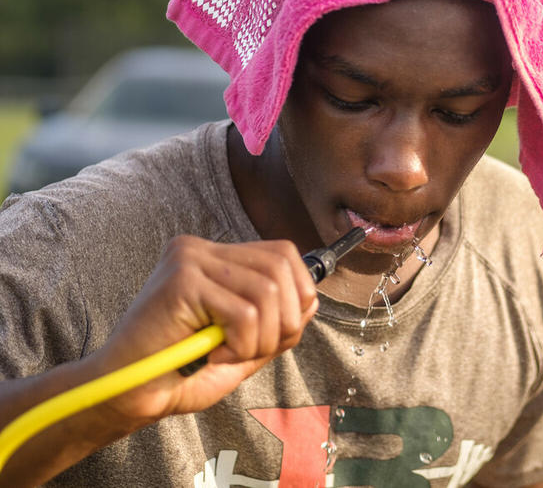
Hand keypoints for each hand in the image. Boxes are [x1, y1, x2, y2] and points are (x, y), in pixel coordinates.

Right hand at [89, 236, 317, 430]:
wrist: (129, 394)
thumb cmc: (181, 371)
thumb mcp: (243, 344)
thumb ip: (276, 321)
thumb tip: (313, 299)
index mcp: (214, 256)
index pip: (282, 253)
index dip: (298, 292)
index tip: (281, 331)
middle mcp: (200, 249)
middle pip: (280, 268)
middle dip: (284, 321)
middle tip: (254, 351)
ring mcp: (188, 260)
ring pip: (267, 292)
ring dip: (260, 339)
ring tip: (228, 355)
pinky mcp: (181, 280)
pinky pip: (244, 313)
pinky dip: (240, 346)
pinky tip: (212, 356)